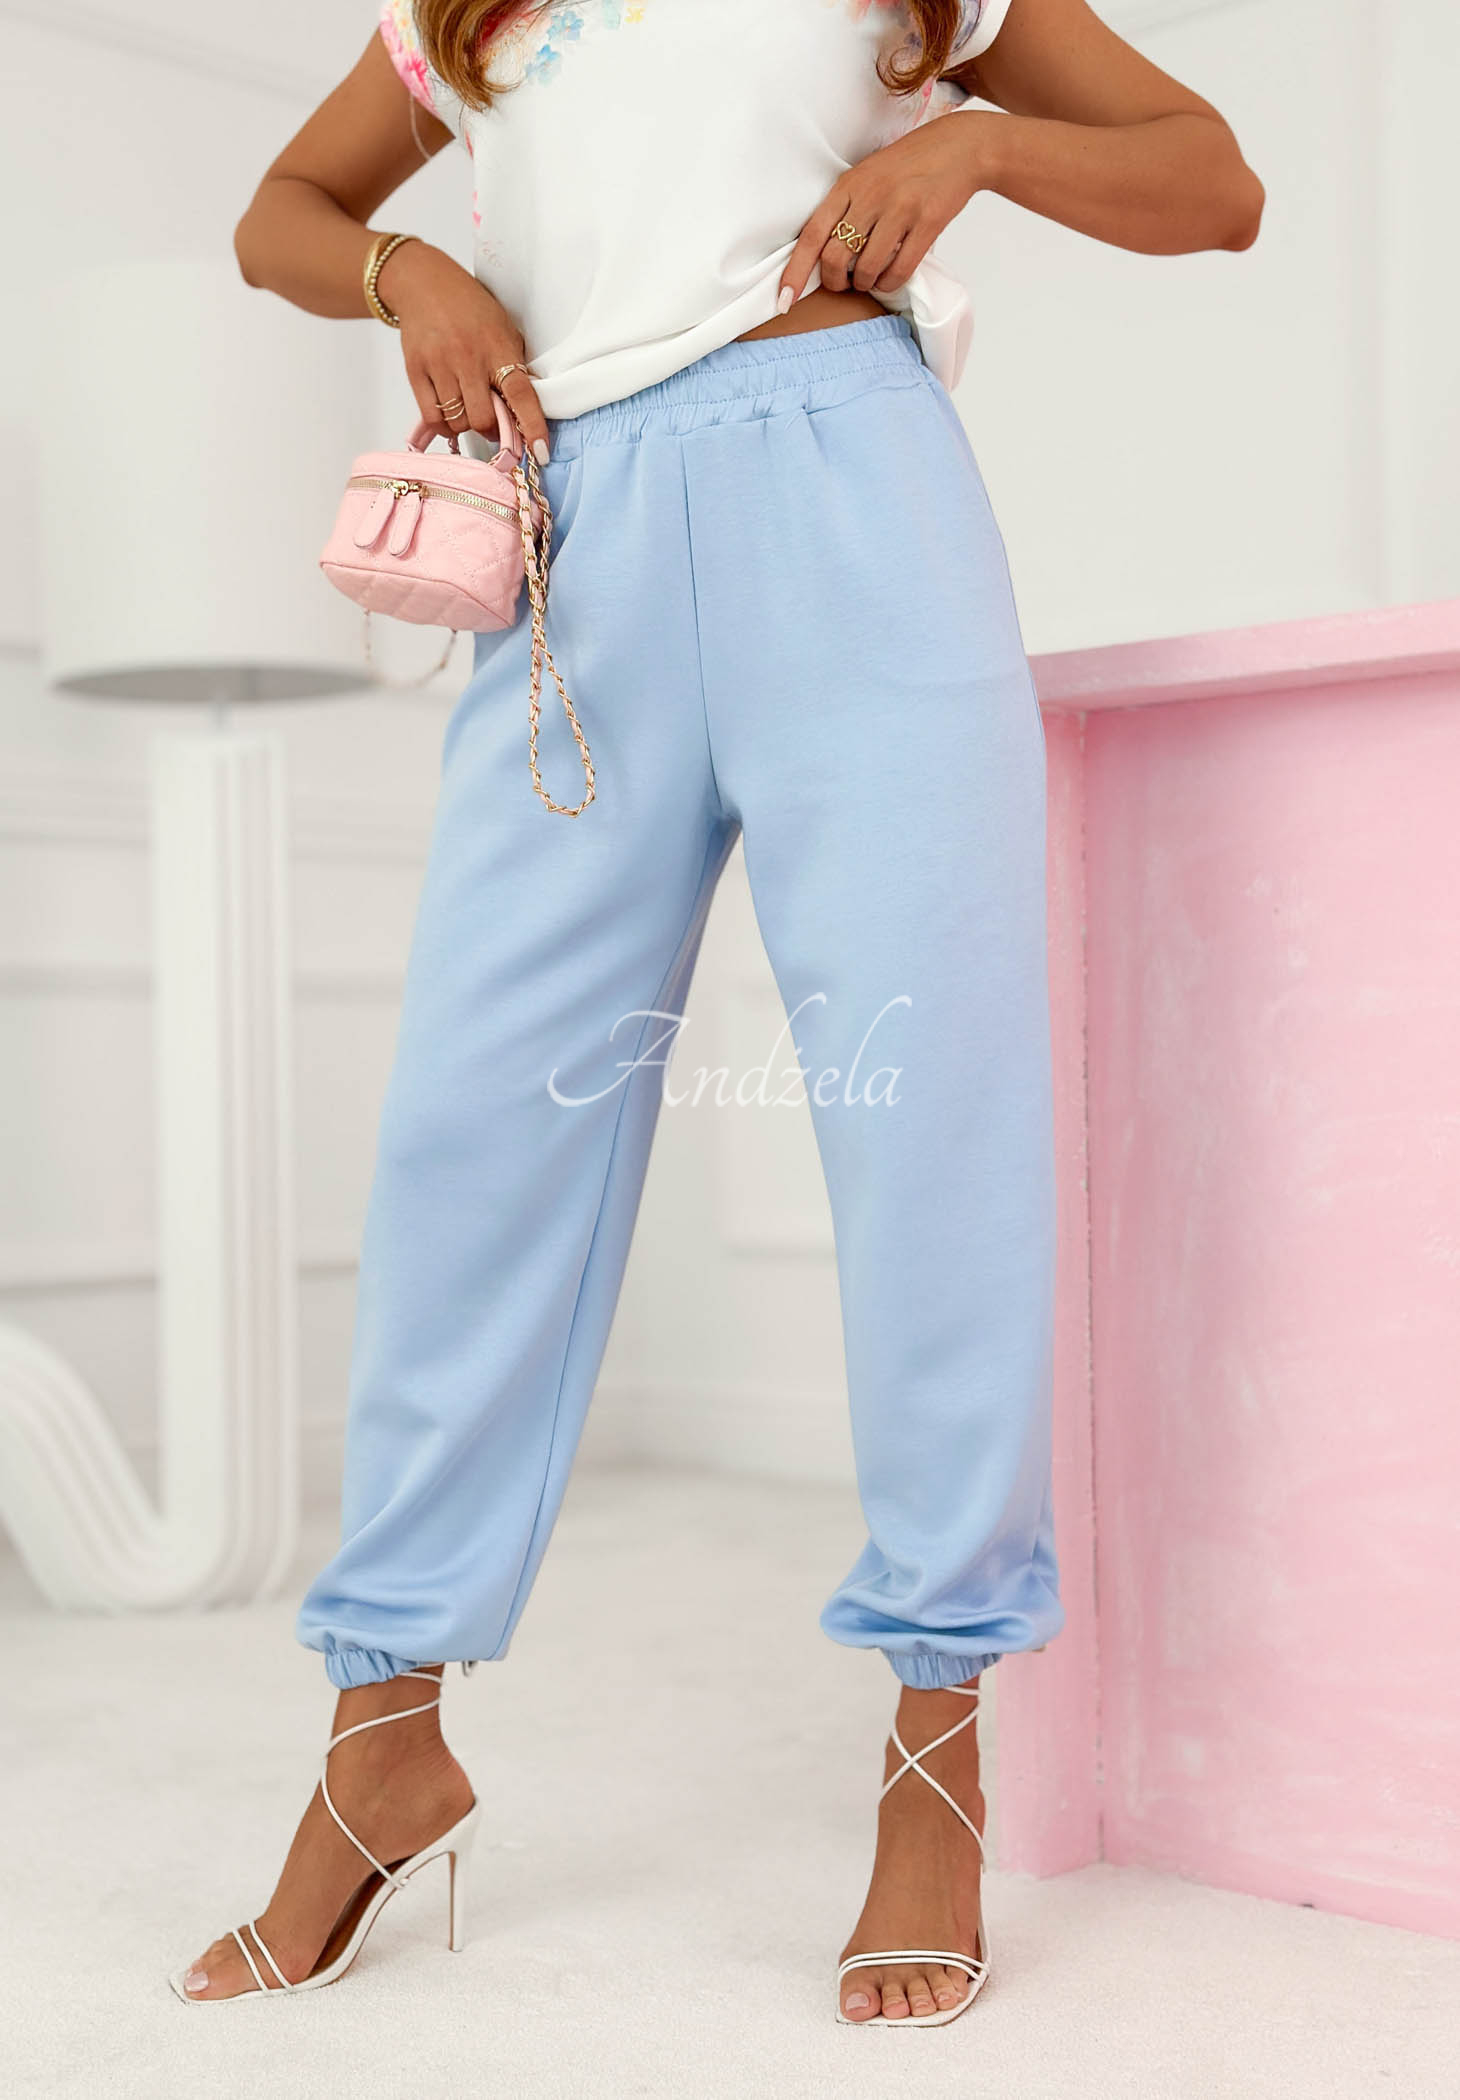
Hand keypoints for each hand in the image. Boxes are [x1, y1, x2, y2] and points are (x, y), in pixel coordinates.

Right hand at [376, 240, 550, 461]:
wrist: (424, 283)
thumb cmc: (471, 309)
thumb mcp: (503, 329)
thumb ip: (513, 366)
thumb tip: (524, 413)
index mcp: (498, 346)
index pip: (520, 394)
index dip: (532, 426)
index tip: (540, 452)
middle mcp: (468, 356)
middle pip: (483, 419)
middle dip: (492, 430)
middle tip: (493, 424)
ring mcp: (439, 364)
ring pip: (457, 422)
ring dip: (467, 427)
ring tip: (470, 412)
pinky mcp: (415, 370)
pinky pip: (432, 416)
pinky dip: (444, 426)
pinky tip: (450, 417)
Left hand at [779, 113, 990, 307]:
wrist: (961, 148)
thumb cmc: (910, 165)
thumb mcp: (869, 175)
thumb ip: (846, 206)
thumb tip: (822, 253)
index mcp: (850, 185)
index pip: (812, 235)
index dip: (794, 272)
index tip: (782, 300)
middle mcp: (871, 196)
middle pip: (834, 258)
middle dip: (834, 282)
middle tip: (844, 283)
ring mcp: (900, 210)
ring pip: (865, 269)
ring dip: (864, 284)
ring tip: (870, 277)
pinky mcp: (926, 224)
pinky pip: (898, 271)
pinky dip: (889, 283)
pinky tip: (890, 276)